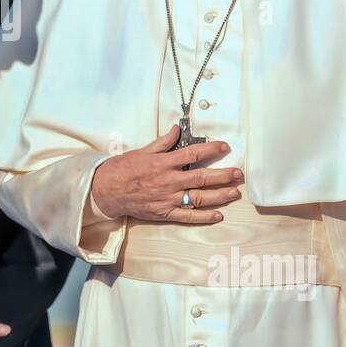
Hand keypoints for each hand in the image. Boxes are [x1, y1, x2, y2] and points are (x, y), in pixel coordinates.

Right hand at [90, 124, 241, 223]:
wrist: (107, 190)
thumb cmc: (123, 169)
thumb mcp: (143, 151)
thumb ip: (163, 142)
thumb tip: (177, 130)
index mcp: (164, 163)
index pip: (193, 154)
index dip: (211, 149)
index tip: (225, 146)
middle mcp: (169, 181)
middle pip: (202, 178)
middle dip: (223, 175)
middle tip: (238, 174)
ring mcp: (168, 199)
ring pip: (199, 198)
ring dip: (220, 196)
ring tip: (234, 193)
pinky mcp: (164, 213)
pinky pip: (188, 216)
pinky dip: (204, 216)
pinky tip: (218, 214)